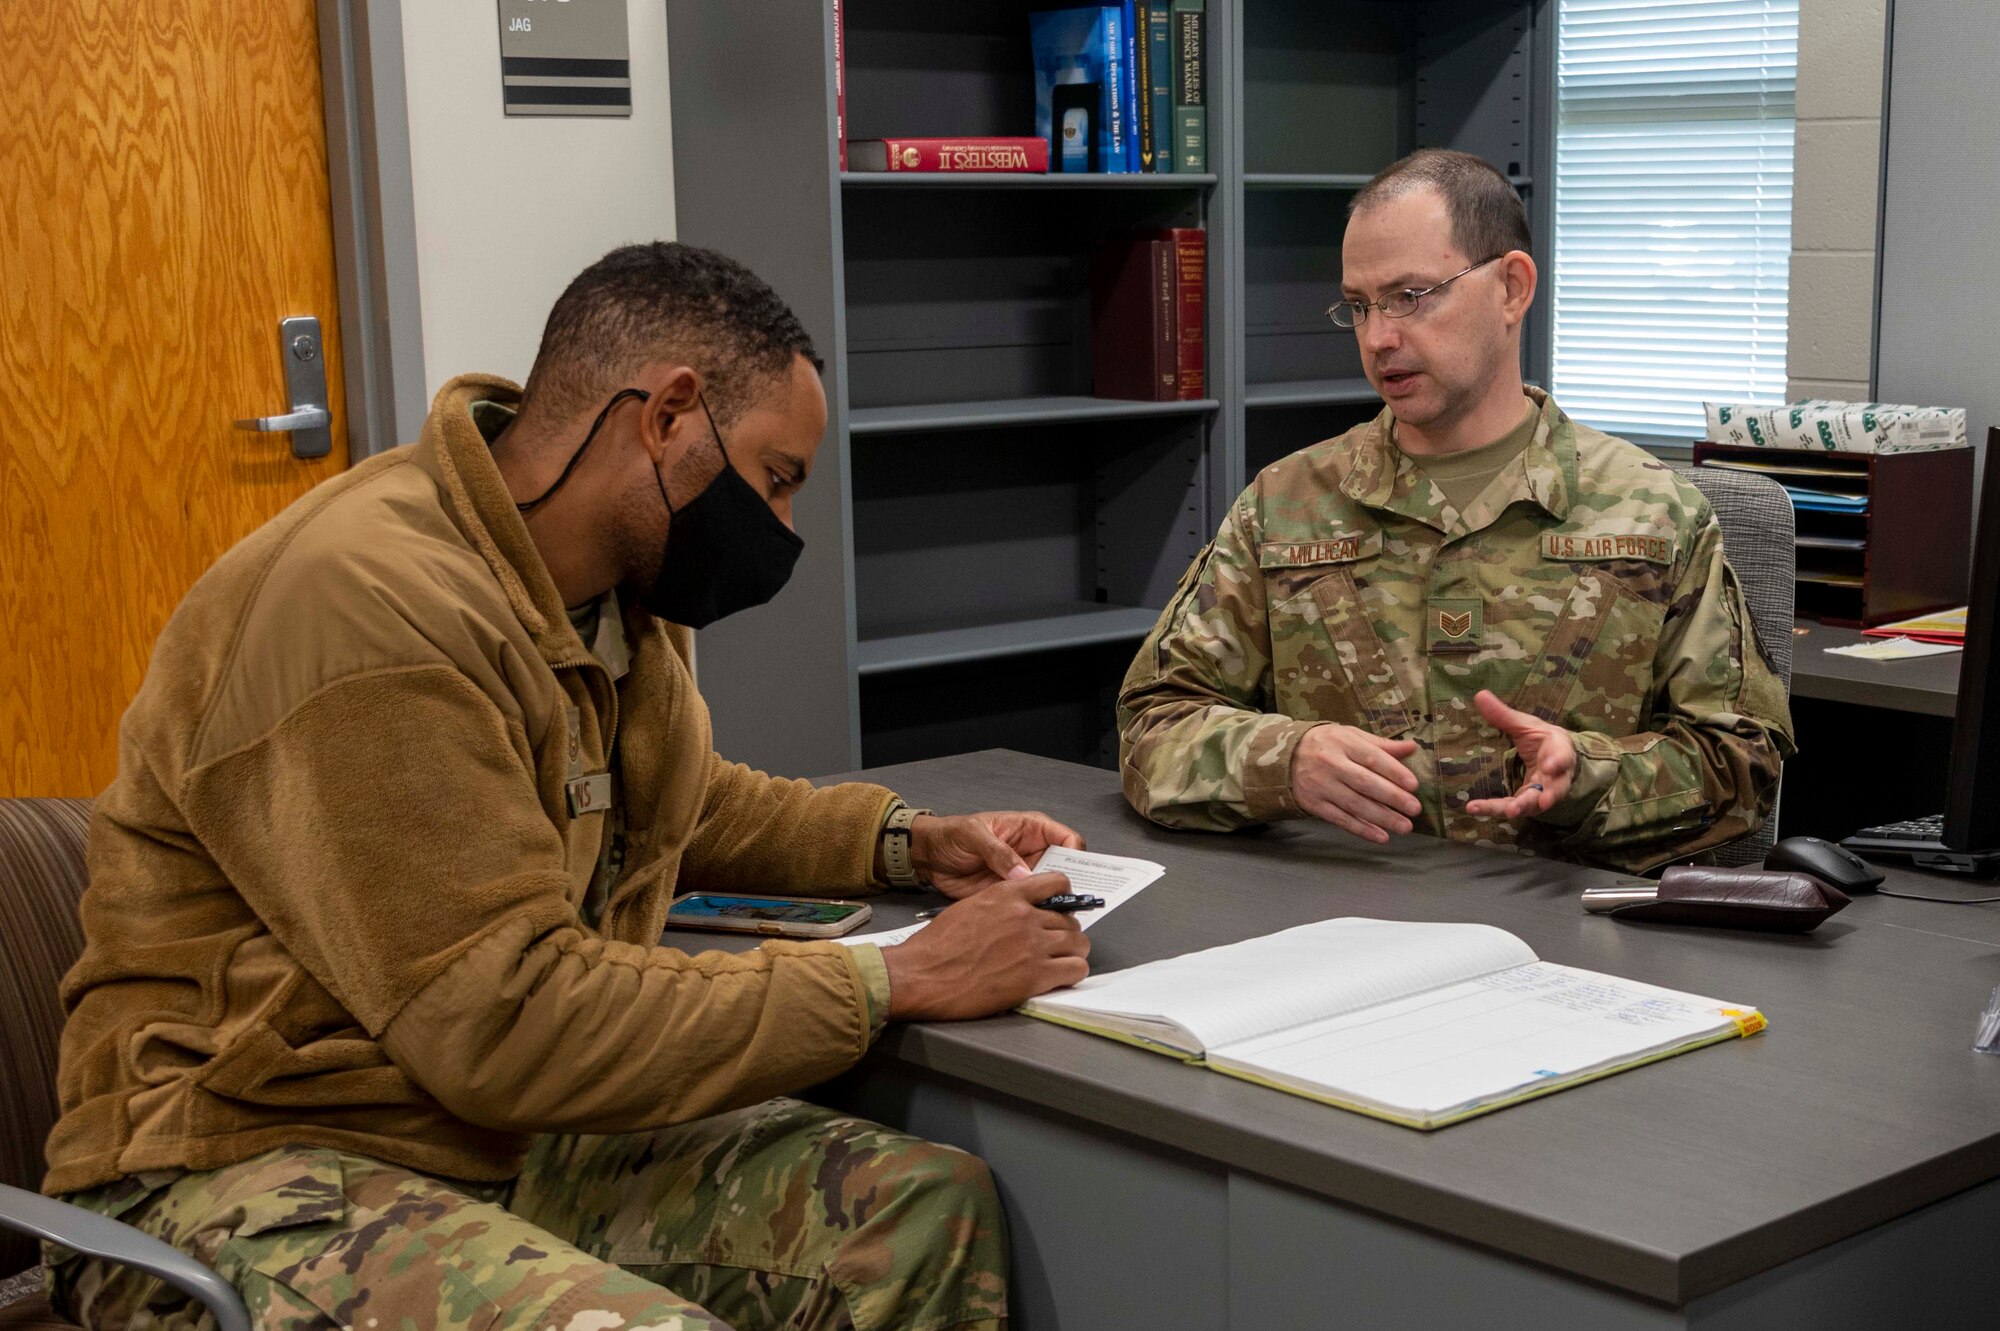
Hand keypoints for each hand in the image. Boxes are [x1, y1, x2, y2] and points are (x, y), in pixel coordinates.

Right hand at [882, 872, 1090, 1019]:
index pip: (1056, 883)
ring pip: (1079, 943)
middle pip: (1070, 918)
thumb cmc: (936, 946)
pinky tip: (1058, 977)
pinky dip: (1071, 973)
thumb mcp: (969, 908)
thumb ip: (1000, 905)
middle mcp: (1025, 916)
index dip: (1064, 897)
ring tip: (1059, 961)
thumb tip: (1018, 912)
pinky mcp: (1035, 976)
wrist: (922, 975)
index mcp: (1007, 895)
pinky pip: (1076, 969)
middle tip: (1055, 943)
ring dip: (1072, 952)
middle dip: (1066, 931)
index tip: (1062, 909)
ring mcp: (1033, 946)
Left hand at [909, 811, 1085, 899]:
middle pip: (1066, 868)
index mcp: (1031, 830)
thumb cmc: (951, 835)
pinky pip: (1032, 906)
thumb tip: (1021, 872)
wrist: (929, 857)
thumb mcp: (974, 835)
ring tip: (1055, 915)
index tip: (1072, 874)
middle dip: (1070, 884)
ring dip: (1055, 902)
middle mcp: (1033, 853)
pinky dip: (1037, 915)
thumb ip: (998, 852)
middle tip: (1070, 900)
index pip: (1068, 840)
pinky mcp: (1013, 895)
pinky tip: (1036, 922)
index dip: (1076, 856)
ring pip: (1052, 891)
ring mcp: (1024, 876)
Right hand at [1289, 723, 1422, 843]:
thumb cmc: (1327, 745)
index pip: (1372, 758)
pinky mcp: (1314, 804)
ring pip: (1355, 804)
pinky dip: (1362, 829)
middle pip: (1364, 783)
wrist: (1286, 756)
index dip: (1394, 772)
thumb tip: (1412, 748)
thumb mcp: (1351, 737)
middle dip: (1392, 797)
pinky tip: (1381, 836)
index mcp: (1343, 743)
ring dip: (1382, 818)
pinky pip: (1340, 819)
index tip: (1413, 785)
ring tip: (1404, 827)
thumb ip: (1381, 745)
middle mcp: (1331, 764)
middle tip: (1415, 809)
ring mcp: (1321, 786)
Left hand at [1463, 690, 1576, 819]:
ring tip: (1508, 812)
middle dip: (1544, 796)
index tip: (1550, 765)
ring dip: (1519, 808)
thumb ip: (1504, 715)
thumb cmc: (1541, 739)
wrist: (1553, 757)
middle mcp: (1556, 777)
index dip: (1558, 762)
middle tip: (1537, 802)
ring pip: (1533, 804)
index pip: (1562, 757)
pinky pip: (1514, 808)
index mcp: (1559, 751)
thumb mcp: (1526, 725)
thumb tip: (1479, 695)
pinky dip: (1496, 810)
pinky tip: (1477, 809)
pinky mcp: (1529, 803)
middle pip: (1552, 790)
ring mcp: (1543, 793)